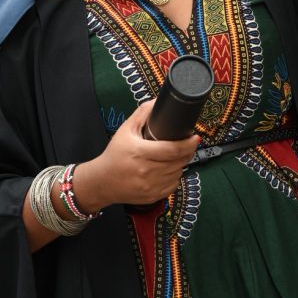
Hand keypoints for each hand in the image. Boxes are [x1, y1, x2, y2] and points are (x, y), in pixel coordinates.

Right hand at [75, 101, 198, 209]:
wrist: (102, 181)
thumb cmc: (114, 154)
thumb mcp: (125, 130)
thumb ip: (142, 113)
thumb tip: (157, 101)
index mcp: (140, 152)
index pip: (172, 149)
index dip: (188, 144)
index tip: (195, 137)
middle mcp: (146, 171)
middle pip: (178, 161)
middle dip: (188, 152)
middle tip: (189, 144)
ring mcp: (150, 186)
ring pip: (178, 173)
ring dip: (182, 163)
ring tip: (179, 155)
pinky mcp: (152, 196)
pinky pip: (173, 185)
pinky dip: (175, 176)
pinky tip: (170, 169)